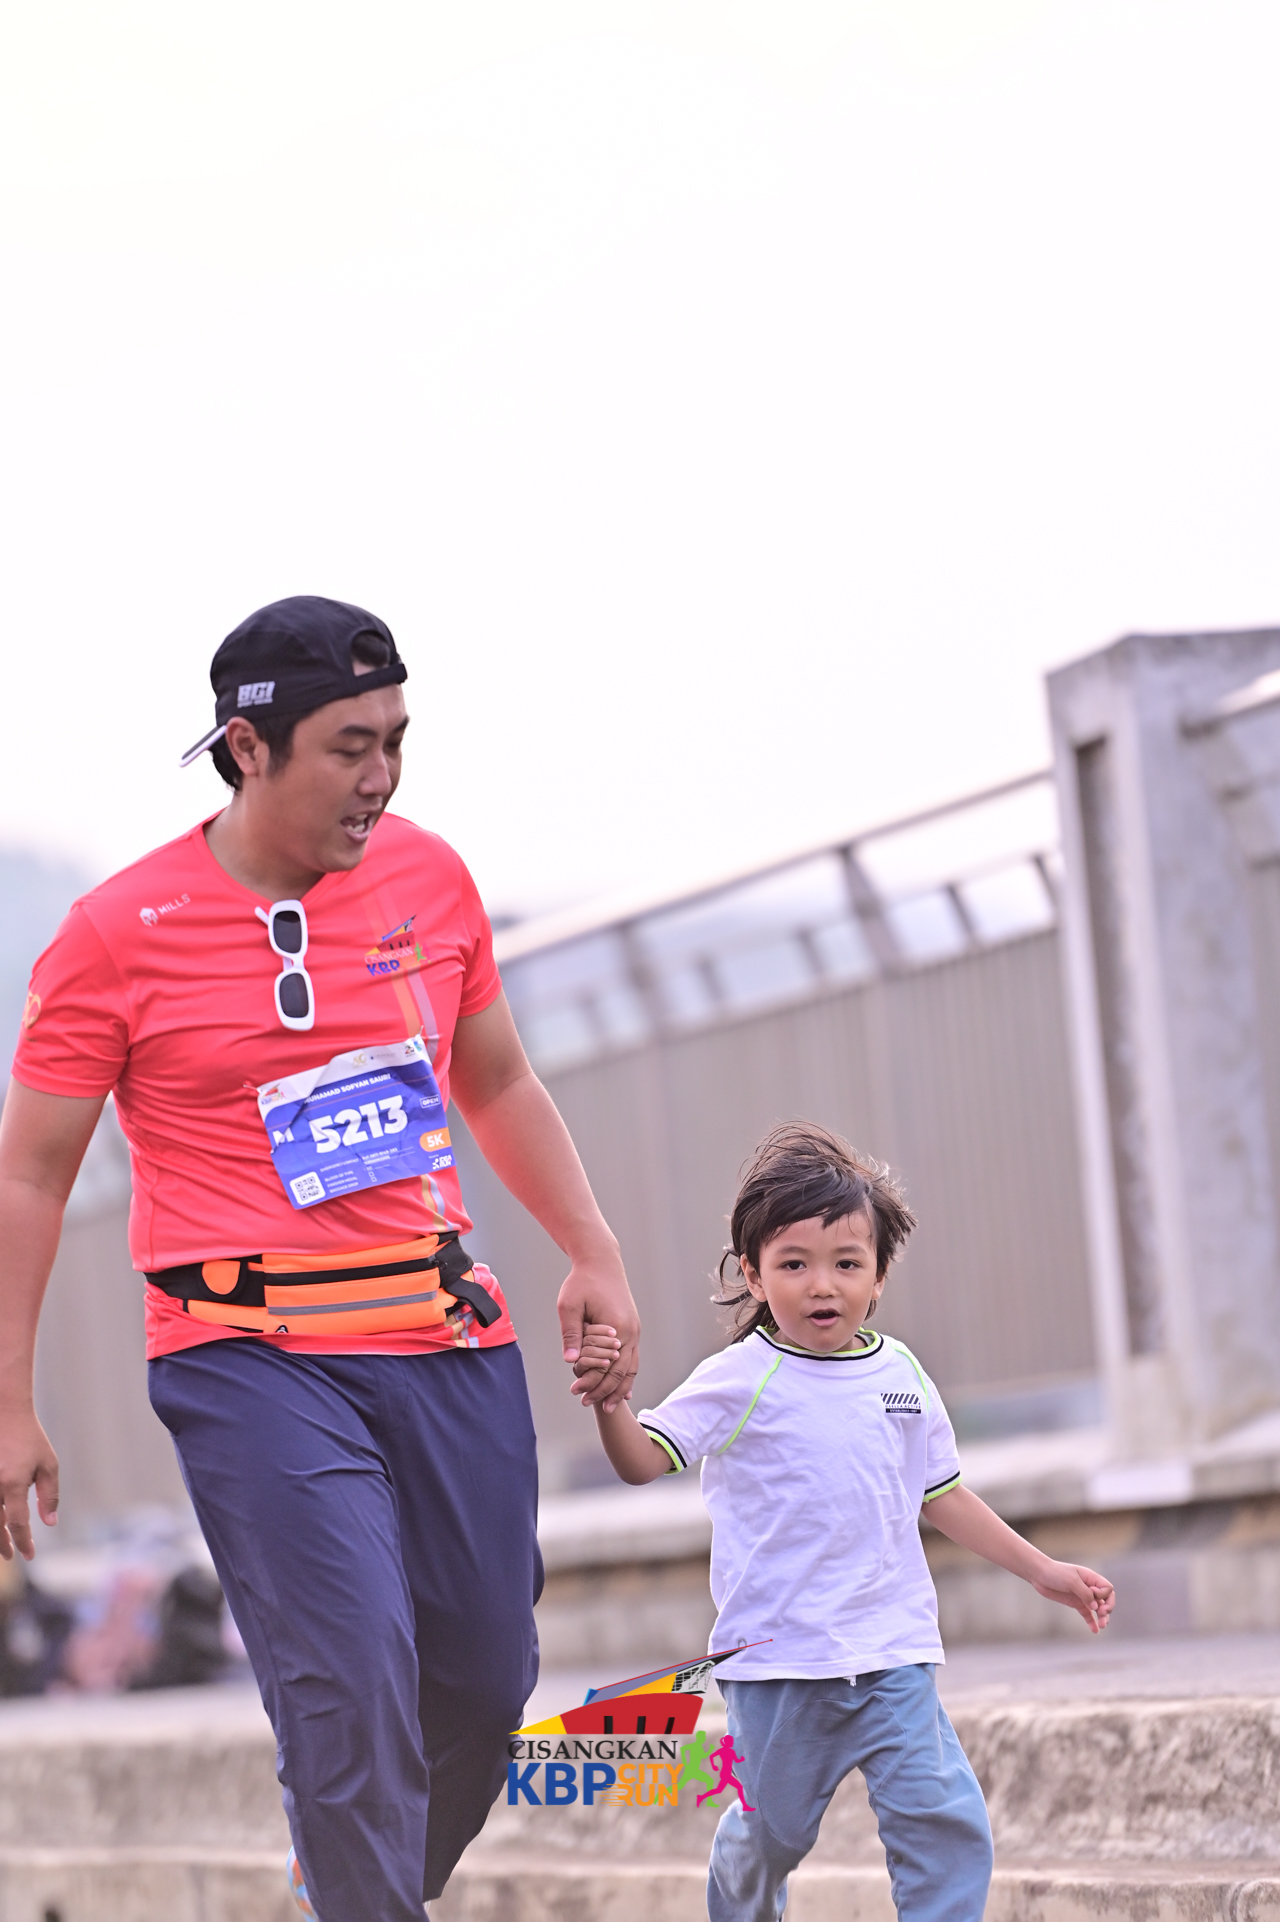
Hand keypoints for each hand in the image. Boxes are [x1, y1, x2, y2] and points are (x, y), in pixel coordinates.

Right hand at [0, 1408, 58, 1560]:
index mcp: (13, 1484)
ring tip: (2, 1546)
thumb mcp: (48, 1464)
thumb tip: (49, 1523)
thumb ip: (49, 1495)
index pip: (17, 1523)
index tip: (29, 1555)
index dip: (23, 1542)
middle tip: (12, 1556)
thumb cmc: (30, 1439)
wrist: (5, 1414)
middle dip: (3, 1545)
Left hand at [558, 1248, 639, 1411]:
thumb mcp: (570, 1305)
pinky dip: (627, 1374)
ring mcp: (634, 1330)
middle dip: (606, 1391)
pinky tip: (622, 1387)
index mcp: (617, 1327)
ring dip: (620, 1387)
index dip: (594, 1383)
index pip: (608, 1367)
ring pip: (632, 1367)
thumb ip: (571, 1334)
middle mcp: (631, 1332)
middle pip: (623, 1372)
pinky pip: (633, 1357)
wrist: (601, 1261)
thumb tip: (570, 1362)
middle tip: (588, 1404)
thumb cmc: (582, 1282)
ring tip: (607, 1404)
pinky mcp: (632, 1327)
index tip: (578, 1394)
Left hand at [1031, 1558, 1113, 1632]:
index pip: (1107, 1588)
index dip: (1103, 1594)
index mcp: (1091, 1578)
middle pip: (1107, 1599)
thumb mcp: (1071, 1581)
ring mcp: (1083, 1596)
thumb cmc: (1056, 1573)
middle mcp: (1089, 1587)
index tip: (1092, 1594)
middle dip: (1108, 1608)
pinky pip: (1087, 1614)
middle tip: (1102, 1614)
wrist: (1040, 1575)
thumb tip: (1096, 1607)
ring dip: (1103, 1617)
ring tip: (1103, 1626)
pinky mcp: (1075, 1603)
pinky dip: (1092, 1622)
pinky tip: (1095, 1631)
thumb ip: (1085, 1593)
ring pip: (1098, 1609)